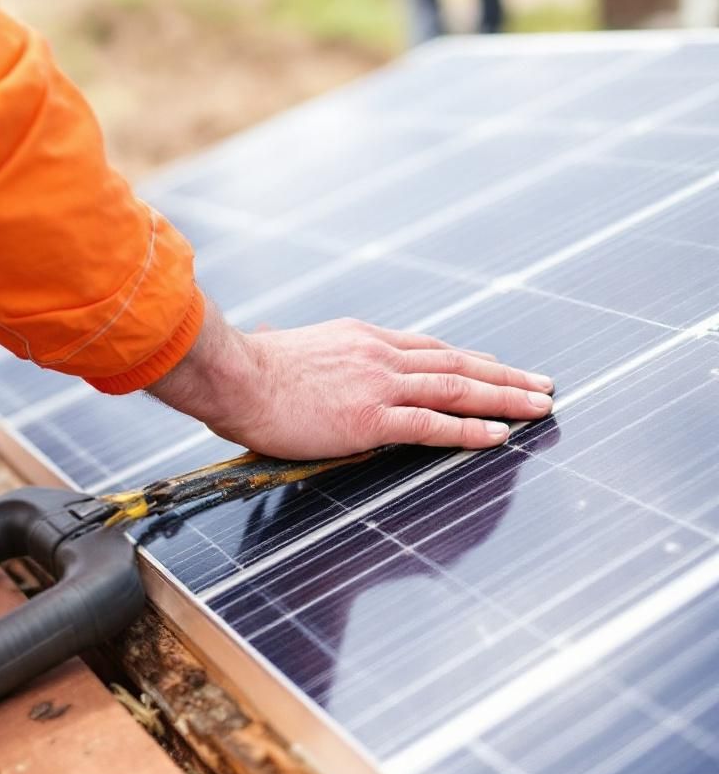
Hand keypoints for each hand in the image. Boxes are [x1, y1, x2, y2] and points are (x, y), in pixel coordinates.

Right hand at [146, 296, 553, 459]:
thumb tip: (271, 343)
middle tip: (541, 384)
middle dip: (504, 375)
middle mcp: (378, 355)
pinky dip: (471, 430)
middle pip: (456, 363)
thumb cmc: (243, 370)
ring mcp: (378, 385)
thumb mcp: (279, 348)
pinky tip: (500, 435)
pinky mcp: (371, 418)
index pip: (426, 347)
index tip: (493, 363)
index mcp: (359, 338)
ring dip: (505, 398)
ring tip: (540, 406)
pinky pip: (432, 424)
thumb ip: (292, 350)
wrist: (232, 376)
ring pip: (457, 388)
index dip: (466, 358)